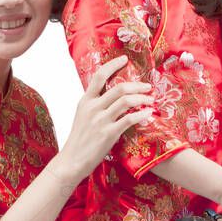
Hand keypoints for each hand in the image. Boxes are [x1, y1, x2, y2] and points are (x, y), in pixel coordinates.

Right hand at [60, 55, 153, 184]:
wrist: (71, 161)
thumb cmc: (79, 139)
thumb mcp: (83, 116)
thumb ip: (95, 104)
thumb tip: (112, 95)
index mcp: (85, 101)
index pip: (99, 76)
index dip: (113, 65)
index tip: (124, 59)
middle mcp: (93, 107)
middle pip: (119, 87)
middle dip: (137, 84)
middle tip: (148, 86)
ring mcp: (101, 120)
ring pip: (126, 101)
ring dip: (142, 98)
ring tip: (150, 99)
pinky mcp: (108, 133)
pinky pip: (129, 119)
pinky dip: (141, 114)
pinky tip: (148, 113)